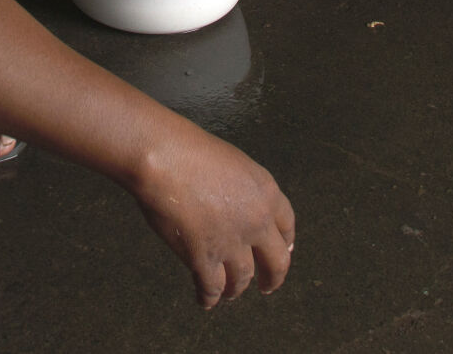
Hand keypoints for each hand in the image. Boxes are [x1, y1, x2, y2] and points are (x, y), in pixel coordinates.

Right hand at [133, 128, 294, 307]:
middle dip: (272, 278)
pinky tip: (205, 300)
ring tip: (229, 294)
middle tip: (267, 286)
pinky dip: (209, 297)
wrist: (165, 159)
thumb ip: (245, 191)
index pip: (287, 225)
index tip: (284, 251)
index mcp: (267, 193)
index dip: (285, 243)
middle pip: (276, 261)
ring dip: (235, 290)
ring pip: (242, 279)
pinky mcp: (205, 258)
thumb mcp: (235, 165)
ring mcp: (232, 243)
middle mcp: (256, 222)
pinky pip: (212, 287)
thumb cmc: (190, 152)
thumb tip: (240, 208)